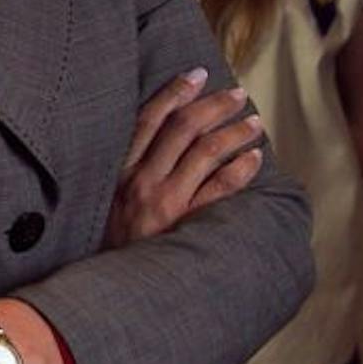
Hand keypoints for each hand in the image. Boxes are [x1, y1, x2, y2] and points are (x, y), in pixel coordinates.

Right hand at [104, 67, 262, 248]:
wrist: (109, 289)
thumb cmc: (111, 243)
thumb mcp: (106, 201)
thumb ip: (126, 171)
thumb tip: (158, 138)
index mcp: (118, 169)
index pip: (148, 119)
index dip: (174, 92)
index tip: (197, 74)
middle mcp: (140, 180)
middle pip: (183, 128)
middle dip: (213, 105)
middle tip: (238, 94)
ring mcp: (164, 202)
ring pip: (206, 152)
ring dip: (234, 132)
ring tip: (255, 122)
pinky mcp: (184, 225)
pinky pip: (219, 189)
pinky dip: (240, 168)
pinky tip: (254, 158)